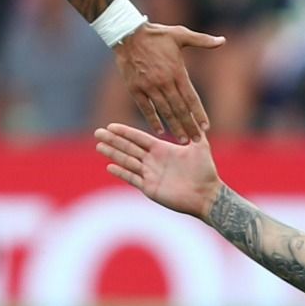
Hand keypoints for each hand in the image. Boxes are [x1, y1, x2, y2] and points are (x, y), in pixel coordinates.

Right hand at [94, 123, 222, 218]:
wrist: (206, 194)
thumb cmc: (205, 171)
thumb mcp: (200, 145)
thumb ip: (194, 130)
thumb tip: (194, 111)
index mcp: (162, 149)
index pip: (138, 138)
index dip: (125, 132)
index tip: (111, 125)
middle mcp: (153, 160)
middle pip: (128, 148)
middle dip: (113, 140)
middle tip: (98, 132)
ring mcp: (150, 174)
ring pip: (127, 161)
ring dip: (113, 153)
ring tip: (99, 146)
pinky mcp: (150, 188)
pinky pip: (132, 178)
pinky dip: (121, 172)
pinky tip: (110, 166)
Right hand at [111, 22, 222, 140]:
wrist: (127, 33)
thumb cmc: (156, 34)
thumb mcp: (181, 34)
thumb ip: (202, 40)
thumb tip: (223, 40)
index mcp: (177, 71)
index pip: (191, 98)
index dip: (199, 113)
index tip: (206, 127)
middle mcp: (164, 82)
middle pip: (180, 109)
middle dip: (189, 126)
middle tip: (197, 141)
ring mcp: (149, 87)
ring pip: (165, 112)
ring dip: (174, 127)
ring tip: (183, 140)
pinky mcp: (135, 89)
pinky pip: (146, 108)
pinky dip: (153, 120)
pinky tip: (160, 131)